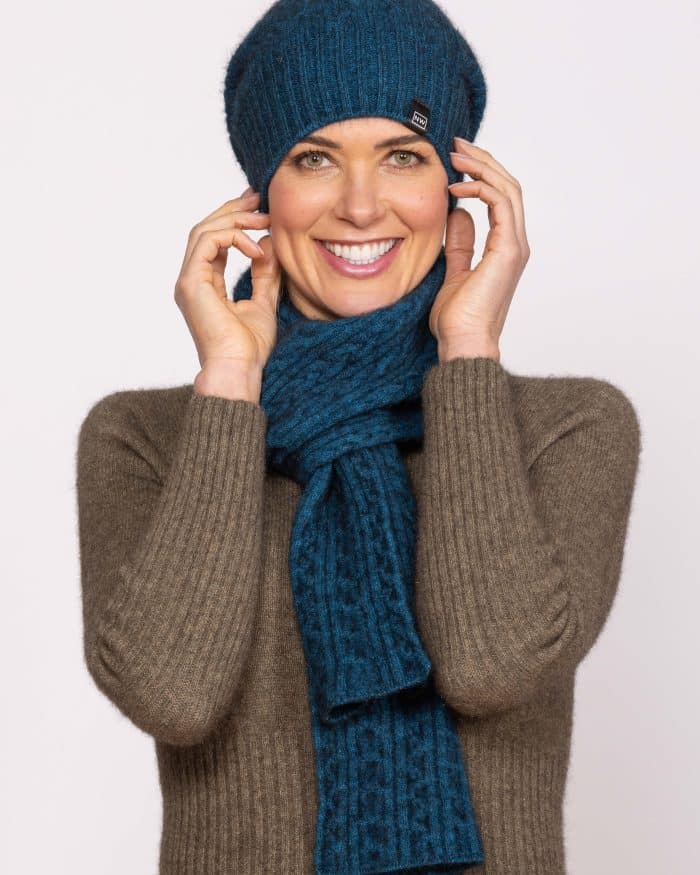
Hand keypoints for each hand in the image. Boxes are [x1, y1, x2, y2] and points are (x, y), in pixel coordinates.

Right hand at [174, 187, 282, 378]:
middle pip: (204, 229)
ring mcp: (187, 281)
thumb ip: (264, 275)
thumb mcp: (264, 303)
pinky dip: (233, 238)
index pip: (214, 241)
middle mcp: (191, 280)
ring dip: (235, 220)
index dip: (234, 220)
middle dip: (232, 210)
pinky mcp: (191, 283)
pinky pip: (207, 243)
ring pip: (203, 231)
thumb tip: (268, 245)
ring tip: (263, 219)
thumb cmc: (249, 348)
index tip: (259, 207)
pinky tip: (257, 248)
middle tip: (258, 197)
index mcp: (204, 285)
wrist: (239, 370)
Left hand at [429, 138, 530, 360]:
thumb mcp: (453, 272)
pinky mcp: (508, 251)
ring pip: (508, 190)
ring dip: (482, 168)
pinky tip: (456, 187)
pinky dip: (480, 189)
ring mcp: (515, 246)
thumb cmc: (456, 319)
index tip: (456, 161)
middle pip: (507, 186)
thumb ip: (460, 244)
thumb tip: (457, 215)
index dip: (481, 174)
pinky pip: (501, 206)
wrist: (463, 342)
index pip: (500, 197)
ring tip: (455, 155)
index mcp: (505, 247)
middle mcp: (515, 243)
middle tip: (456, 145)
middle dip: (483, 161)